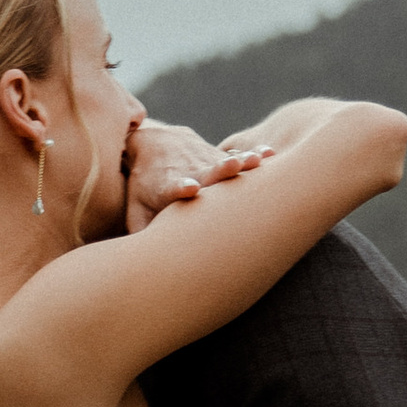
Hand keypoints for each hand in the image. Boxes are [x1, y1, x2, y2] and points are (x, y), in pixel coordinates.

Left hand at [121, 115, 270, 235]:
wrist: (156, 144)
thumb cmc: (145, 187)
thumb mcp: (136, 210)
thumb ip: (141, 231)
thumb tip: (143, 262)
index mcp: (168, 186)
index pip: (174, 187)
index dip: (181, 188)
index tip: (189, 189)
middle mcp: (190, 171)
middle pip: (207, 171)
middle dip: (220, 169)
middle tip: (233, 166)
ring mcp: (205, 161)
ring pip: (226, 161)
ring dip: (242, 161)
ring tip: (257, 160)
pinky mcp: (218, 155)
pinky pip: (238, 155)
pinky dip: (253, 154)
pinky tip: (270, 154)